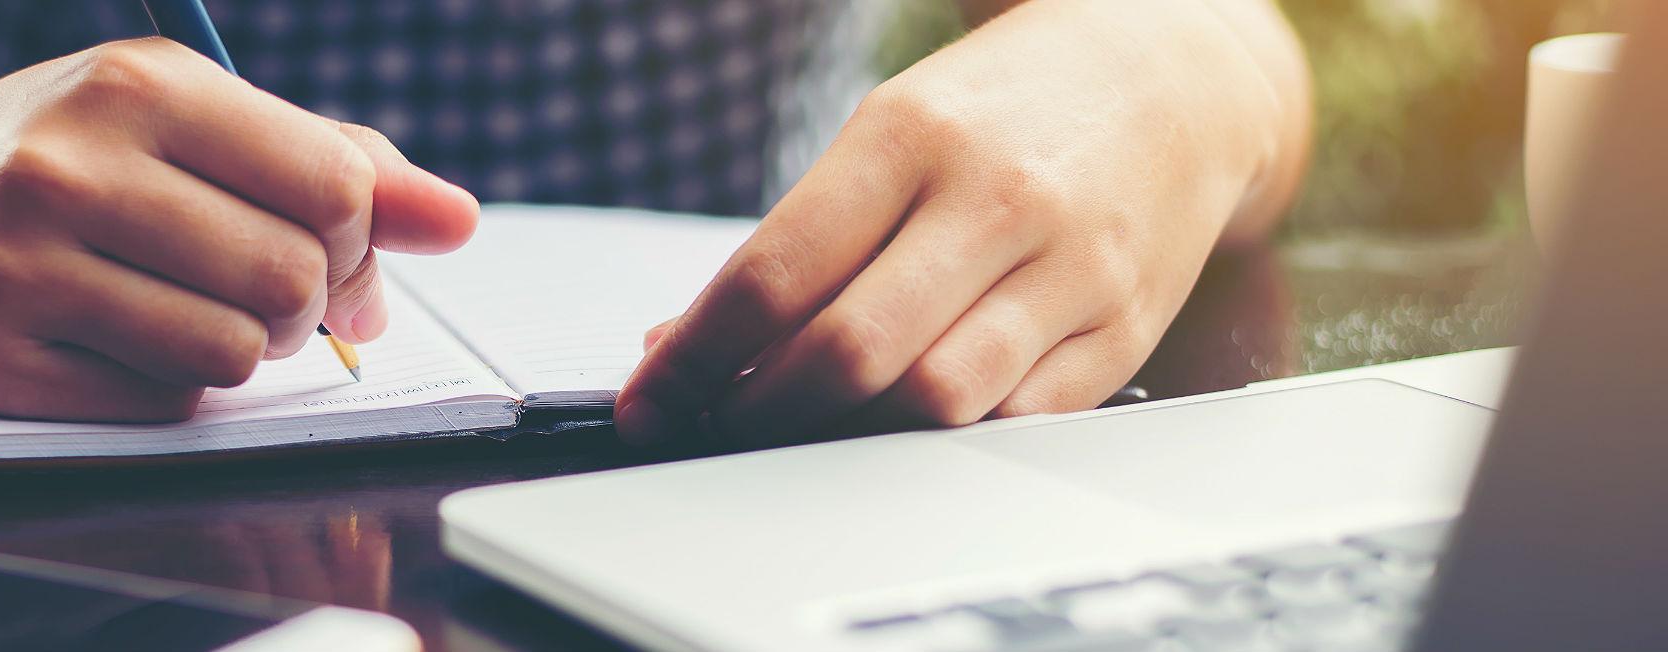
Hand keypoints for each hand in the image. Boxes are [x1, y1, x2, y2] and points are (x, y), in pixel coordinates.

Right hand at [0, 37, 478, 420]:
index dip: (359, 235)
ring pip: (233, 351)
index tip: (332, 248)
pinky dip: (168, 386)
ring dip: (241, 351)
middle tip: (268, 296)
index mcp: (138, 84)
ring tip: (192, 314)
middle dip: (305, 304)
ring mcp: (21, 263)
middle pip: (290, 276)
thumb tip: (457, 221)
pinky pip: (158, 404)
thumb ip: (331, 159)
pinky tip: (120, 341)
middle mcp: (71, 163)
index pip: (332, 182)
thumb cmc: (63, 155)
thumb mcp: (184, 119)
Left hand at [618, 0, 1307, 444]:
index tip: (647, 402)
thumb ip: (799, 241)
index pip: (775, 272)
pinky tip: (900, 433)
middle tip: (717, 429)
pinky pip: (1016, 424)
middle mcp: (995, 199)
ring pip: (936, 401)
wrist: (1176, 76)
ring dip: (846, 440)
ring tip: (802, 433)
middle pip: (850, 351)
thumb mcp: (889, 135)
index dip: (693, 357)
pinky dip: (940, 446)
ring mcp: (1070, 269)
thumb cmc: (1002, 111)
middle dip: (759, 413)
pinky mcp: (1122, 329)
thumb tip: (686, 345)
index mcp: (911, 135)